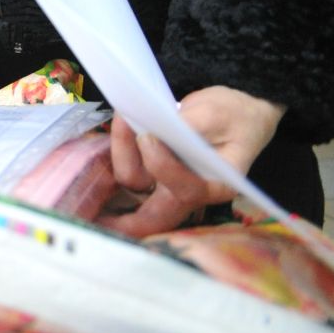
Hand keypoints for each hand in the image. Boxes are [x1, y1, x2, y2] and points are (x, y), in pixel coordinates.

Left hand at [94, 85, 285, 237]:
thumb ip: (188, 124)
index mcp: (216, 186)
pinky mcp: (156, 170)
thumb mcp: (216, 114)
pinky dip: (122, 148)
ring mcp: (170, 183)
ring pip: (134, 183)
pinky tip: (122, 122)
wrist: (238, 111)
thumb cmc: (234, 116)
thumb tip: (156, 131)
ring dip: (122, 153)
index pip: (186, 189)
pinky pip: (131, 167)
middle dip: (124, 221)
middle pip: (153, 213)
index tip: (148, 136)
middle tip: (96, 216)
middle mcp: (190, 192)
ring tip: (125, 117)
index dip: (162, 166)